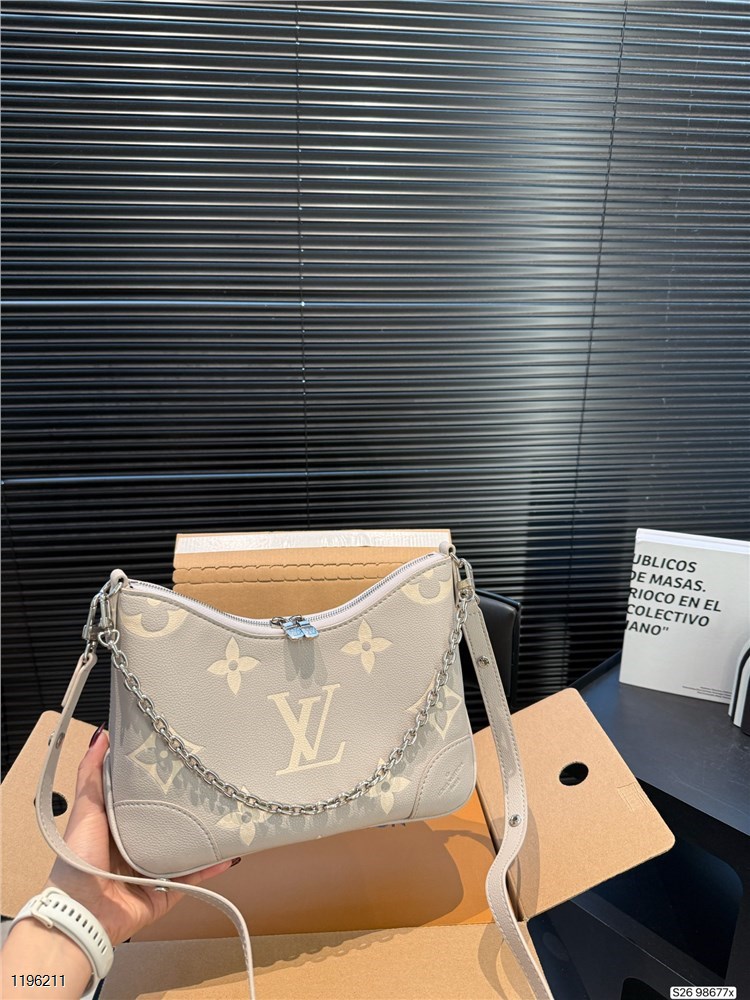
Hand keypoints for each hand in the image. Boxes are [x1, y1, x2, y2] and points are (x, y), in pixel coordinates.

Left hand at [44, 724, 239, 946]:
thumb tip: (100, 736)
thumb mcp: (85, 809)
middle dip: (185, 809)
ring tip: (224, 817)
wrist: (81, 913)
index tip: (177, 762)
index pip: (141, 800)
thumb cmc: (78, 862)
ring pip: (184, 851)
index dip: (158, 783)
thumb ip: (91, 775)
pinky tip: (227, 854)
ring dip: (203, 838)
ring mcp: (151, 873)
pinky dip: (211, 868)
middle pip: (165, 824)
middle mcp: (134, 849)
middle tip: (208, 786)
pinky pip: (193, 879)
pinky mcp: (164, 894)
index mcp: (116, 827)